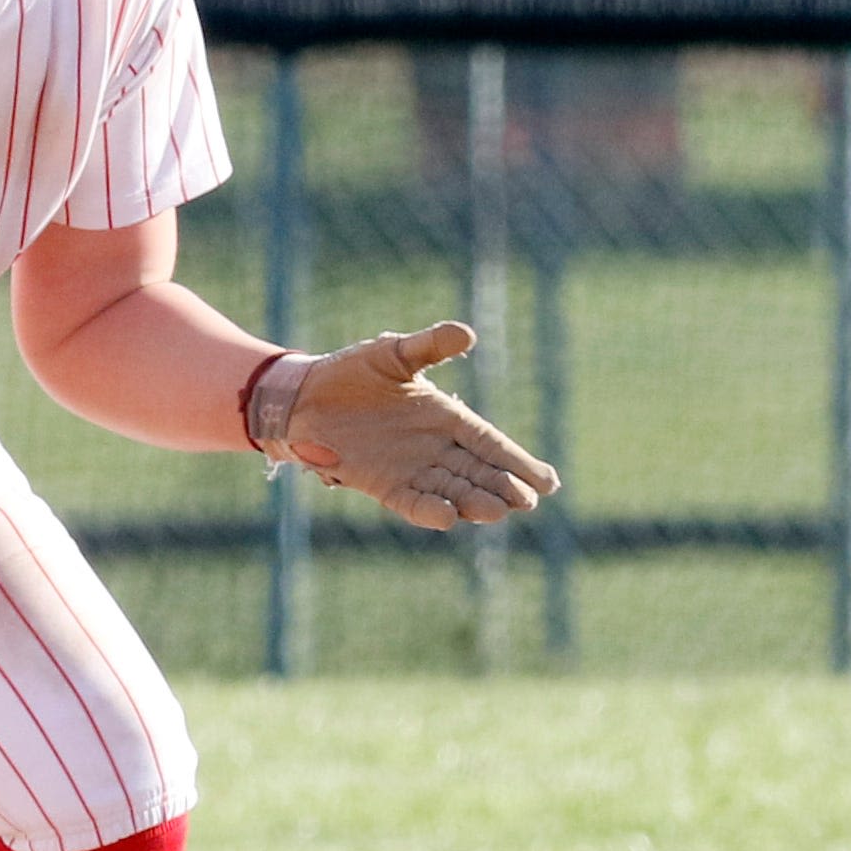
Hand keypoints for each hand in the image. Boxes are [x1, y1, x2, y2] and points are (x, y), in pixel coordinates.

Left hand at [281, 321, 558, 530]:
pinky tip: (448, 517)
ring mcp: (409, 469)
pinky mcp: (382, 484)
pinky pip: (411, 501)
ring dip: (474, 501)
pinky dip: (428, 510)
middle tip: (528, 501)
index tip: (548, 481)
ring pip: (451, 490)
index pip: (490, 443)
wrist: (303, 397)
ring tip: (498, 511)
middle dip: (503, 487)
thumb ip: (429, 346)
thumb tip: (467, 333)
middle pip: (477, 472)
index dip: (517, 461)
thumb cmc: (350, 372)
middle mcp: (434, 448)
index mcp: (445, 417)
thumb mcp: (393, 354)